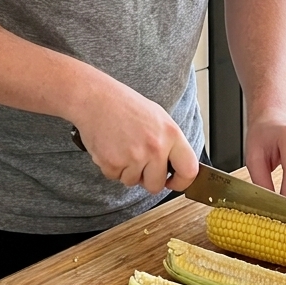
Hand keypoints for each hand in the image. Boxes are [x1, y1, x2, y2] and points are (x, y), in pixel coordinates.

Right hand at [72, 68, 197, 195]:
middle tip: (139, 162)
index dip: (182, 182)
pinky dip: (112, 167)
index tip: (174, 182)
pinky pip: (115, 177)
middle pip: (157, 185)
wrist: (96, 99)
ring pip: (133, 182)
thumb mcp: (158, 118)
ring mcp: (134, 157)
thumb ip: (169, 143)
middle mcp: (155, 148)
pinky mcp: (113, 163)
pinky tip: (111, 147)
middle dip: (147, 179)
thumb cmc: (126, 105)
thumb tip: (175, 166)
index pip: (189, 170)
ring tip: (122, 147)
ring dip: (127, 171)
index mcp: (171, 134)